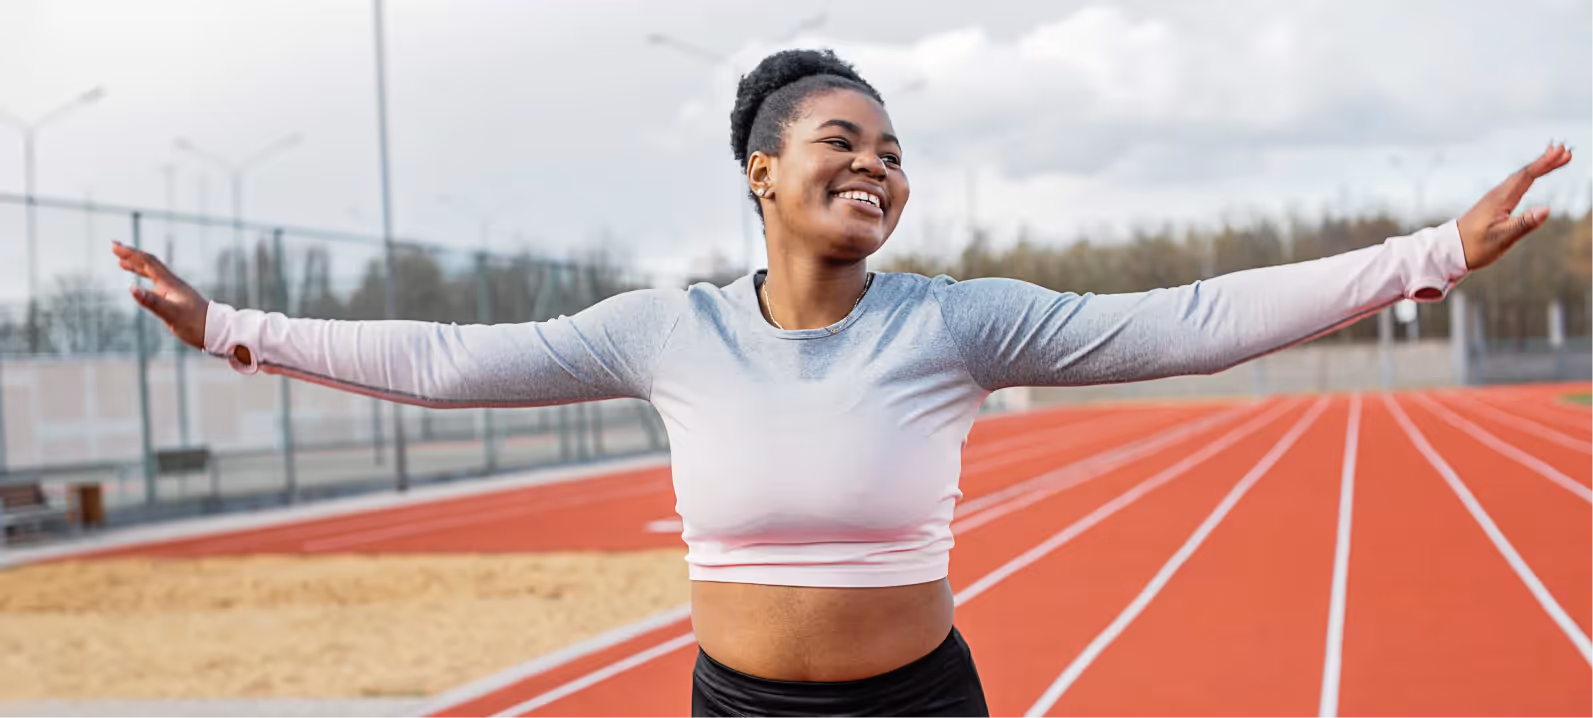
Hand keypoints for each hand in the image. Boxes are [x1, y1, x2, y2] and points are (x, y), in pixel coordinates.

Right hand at [113, 241, 207, 348]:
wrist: (218, 332)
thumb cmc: (196, 325)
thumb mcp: (172, 315)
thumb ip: (152, 302)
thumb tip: (131, 288)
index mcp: (171, 284)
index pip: (148, 263)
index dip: (131, 253)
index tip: (115, 245)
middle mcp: (173, 284)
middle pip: (150, 264)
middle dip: (131, 255)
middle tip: (114, 247)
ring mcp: (175, 291)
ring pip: (153, 273)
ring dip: (137, 266)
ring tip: (121, 263)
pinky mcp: (177, 300)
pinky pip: (157, 284)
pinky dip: (146, 280)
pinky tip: (141, 286)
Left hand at [1458, 142, 1572, 269]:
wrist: (1450, 250)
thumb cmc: (1475, 246)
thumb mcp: (1502, 238)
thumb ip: (1524, 224)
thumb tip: (1546, 209)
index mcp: (1501, 199)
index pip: (1527, 176)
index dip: (1545, 164)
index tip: (1562, 153)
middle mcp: (1497, 195)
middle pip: (1525, 173)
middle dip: (1545, 162)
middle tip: (1565, 151)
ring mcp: (1494, 199)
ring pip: (1520, 178)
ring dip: (1538, 167)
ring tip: (1554, 158)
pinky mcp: (1493, 205)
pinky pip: (1515, 185)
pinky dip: (1527, 177)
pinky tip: (1531, 177)